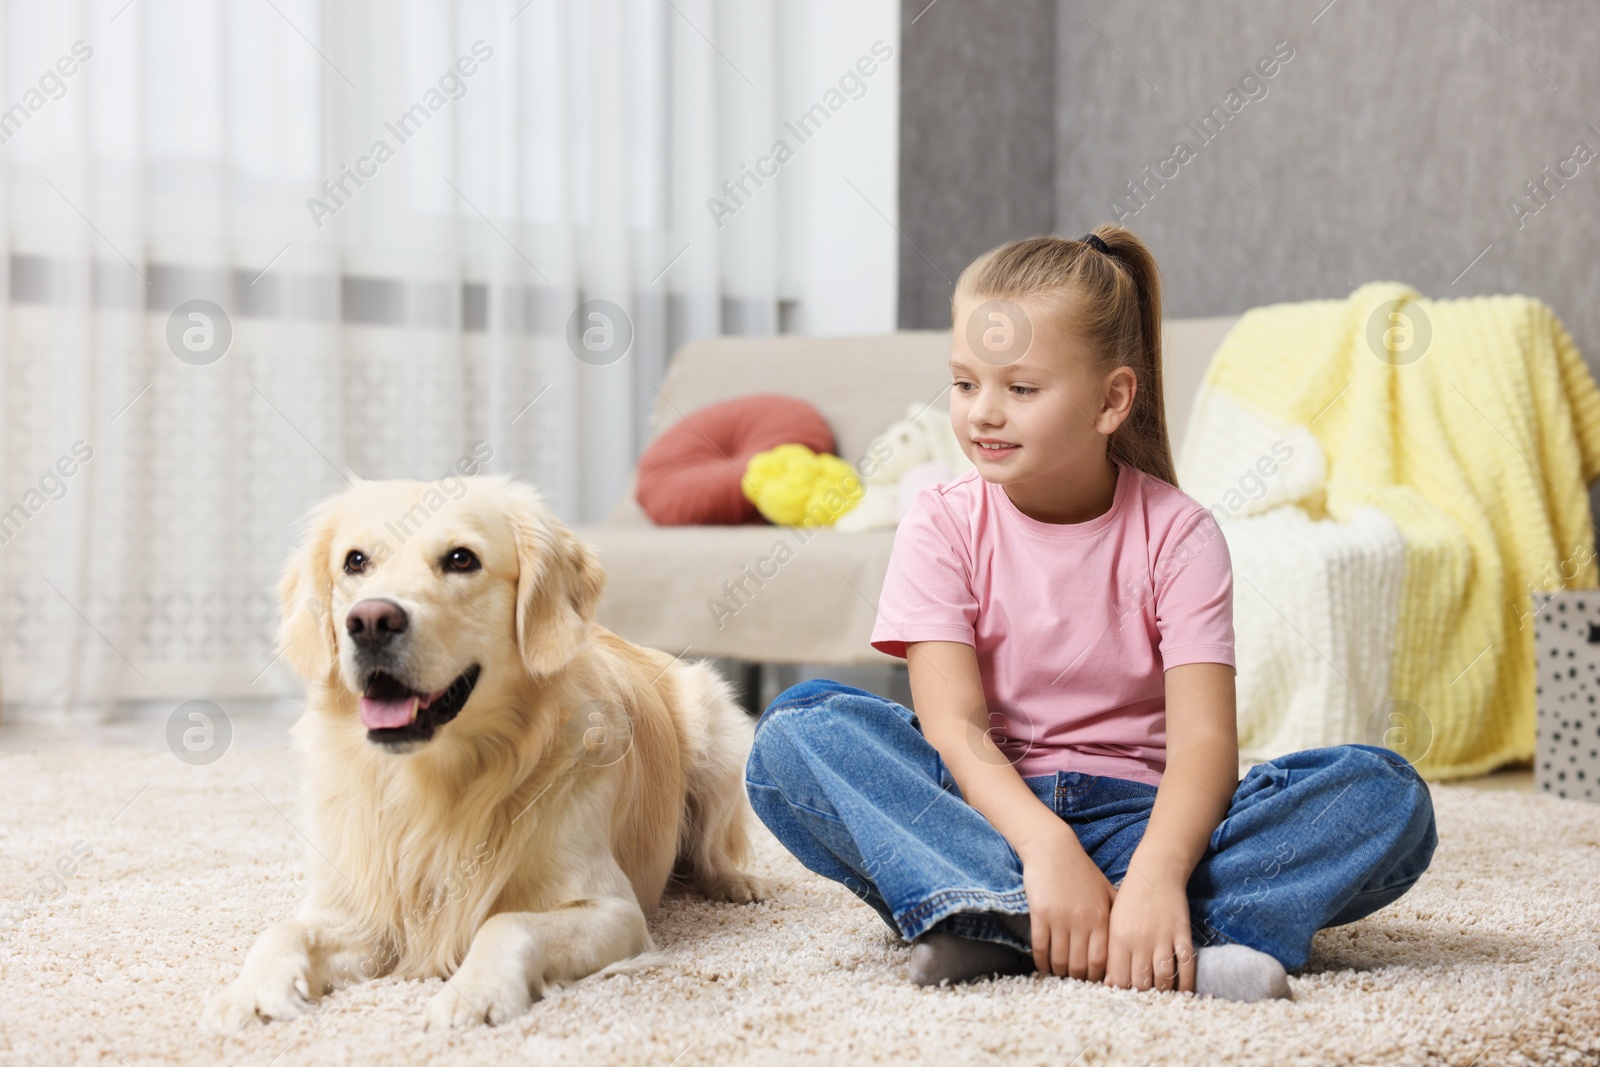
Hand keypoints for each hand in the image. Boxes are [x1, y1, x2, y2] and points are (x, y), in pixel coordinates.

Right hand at [1017, 826, 1117, 981]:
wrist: (1053, 848)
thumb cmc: (1081, 870)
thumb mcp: (1105, 890)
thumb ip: (1115, 914)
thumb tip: (1126, 940)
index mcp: (1102, 918)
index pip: (1102, 961)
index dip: (1097, 978)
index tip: (1093, 984)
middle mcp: (1084, 922)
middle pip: (1081, 965)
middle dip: (1077, 980)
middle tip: (1074, 984)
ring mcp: (1061, 919)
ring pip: (1060, 960)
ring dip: (1059, 973)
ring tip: (1058, 976)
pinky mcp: (1041, 914)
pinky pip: (1041, 947)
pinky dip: (1041, 962)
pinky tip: (1042, 967)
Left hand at [1102, 867, 1195, 992]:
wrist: (1156, 872)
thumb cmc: (1130, 899)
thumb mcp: (1114, 922)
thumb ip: (1111, 952)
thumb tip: (1109, 984)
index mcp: (1118, 938)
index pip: (1118, 979)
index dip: (1121, 994)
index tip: (1124, 1001)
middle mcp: (1140, 940)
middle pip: (1141, 983)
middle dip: (1142, 998)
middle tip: (1144, 1005)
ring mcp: (1163, 937)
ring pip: (1164, 978)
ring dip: (1163, 993)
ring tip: (1161, 1000)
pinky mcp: (1182, 934)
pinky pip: (1186, 964)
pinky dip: (1186, 982)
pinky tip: (1184, 992)